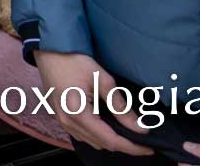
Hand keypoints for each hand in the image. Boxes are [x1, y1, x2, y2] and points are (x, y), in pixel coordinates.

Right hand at [34, 52, 153, 155]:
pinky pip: (82, 135)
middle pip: (102, 145)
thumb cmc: (73, 61)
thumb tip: (140, 127)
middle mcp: (68, 122)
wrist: (49, 50)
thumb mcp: (102, 80)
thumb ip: (120, 106)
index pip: (111, 140)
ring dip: (110, 141)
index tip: (150, 148)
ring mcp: (62, 120)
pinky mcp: (60, 116)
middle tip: (142, 140)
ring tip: (126, 132)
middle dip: (124, 145)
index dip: (133, 147)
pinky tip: (106, 125)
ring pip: (92, 142)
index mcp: (78, 114)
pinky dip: (97, 135)